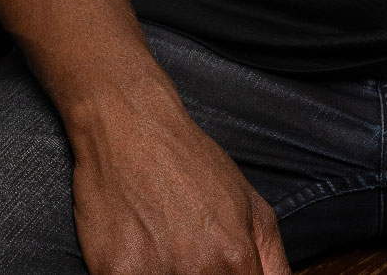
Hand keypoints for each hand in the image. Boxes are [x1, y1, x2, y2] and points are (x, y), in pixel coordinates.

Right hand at [69, 79, 291, 274]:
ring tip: (163, 243)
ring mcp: (152, 274)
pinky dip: (134, 269)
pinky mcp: (113, 273)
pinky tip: (137, 242)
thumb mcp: (251, 204)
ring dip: (166, 273)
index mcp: (234, 256)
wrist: (129, 127)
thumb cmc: (190, 162)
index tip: (222, 265)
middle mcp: (196, 270)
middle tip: (189, 248)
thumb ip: (273, 262)